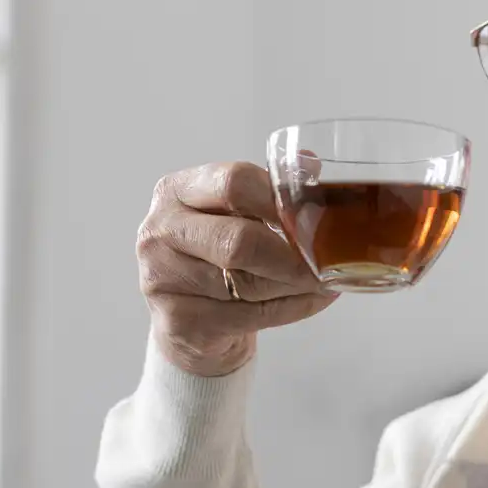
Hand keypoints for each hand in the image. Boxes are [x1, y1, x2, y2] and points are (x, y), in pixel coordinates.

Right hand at [136, 161, 336, 375]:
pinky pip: (251, 315)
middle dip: (292, 254)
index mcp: (176, 191)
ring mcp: (162, 279)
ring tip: (327, 278)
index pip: (234, 183)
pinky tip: (314, 299)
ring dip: (298, 283)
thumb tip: (310, 165)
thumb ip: (268, 188)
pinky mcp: (178, 322)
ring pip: (248, 283)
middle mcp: (161, 231)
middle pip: (239, 241)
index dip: (280, 200)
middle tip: (327, 258)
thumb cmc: (217, 255)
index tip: (314, 215)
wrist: (189, 322)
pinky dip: (294, 307)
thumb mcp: (235, 213)